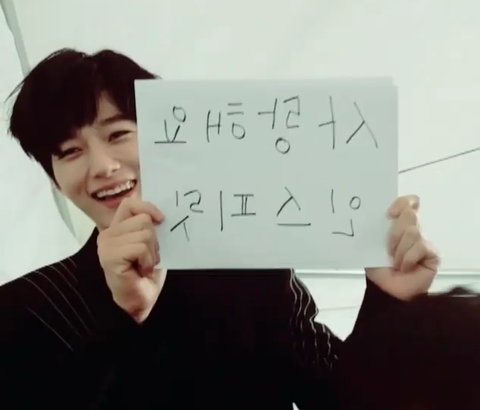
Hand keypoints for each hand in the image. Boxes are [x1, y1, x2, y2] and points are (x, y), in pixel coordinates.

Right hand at [97, 197, 165, 322]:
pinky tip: (141, 271)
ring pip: (144, 233)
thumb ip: (148, 227)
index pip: (130, 204)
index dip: (148, 207)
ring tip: (144, 265)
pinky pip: (140, 247)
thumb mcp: (149, 244)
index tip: (161, 220)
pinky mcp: (110, 256)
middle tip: (147, 257)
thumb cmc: (145, 274)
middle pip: (143, 219)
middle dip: (154, 240)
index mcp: (115, 229)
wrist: (140, 301)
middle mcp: (107, 234)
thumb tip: (158, 212)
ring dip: (151, 252)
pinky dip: (148, 260)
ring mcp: (106, 245)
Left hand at [365, 195, 439, 300]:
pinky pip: (420, 247)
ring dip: (399, 249)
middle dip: (394, 232)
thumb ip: (377, 228)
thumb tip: (378, 214)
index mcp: (397, 224)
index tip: (390, 213)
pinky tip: (404, 268)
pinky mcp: (432, 254)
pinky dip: (407, 259)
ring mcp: (423, 241)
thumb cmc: (378, 268)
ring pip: (413, 232)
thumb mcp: (373, 244)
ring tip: (394, 262)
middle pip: (409, 215)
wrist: (386, 289)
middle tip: (388, 249)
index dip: (402, 202)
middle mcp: (412, 230)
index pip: (408, 202)